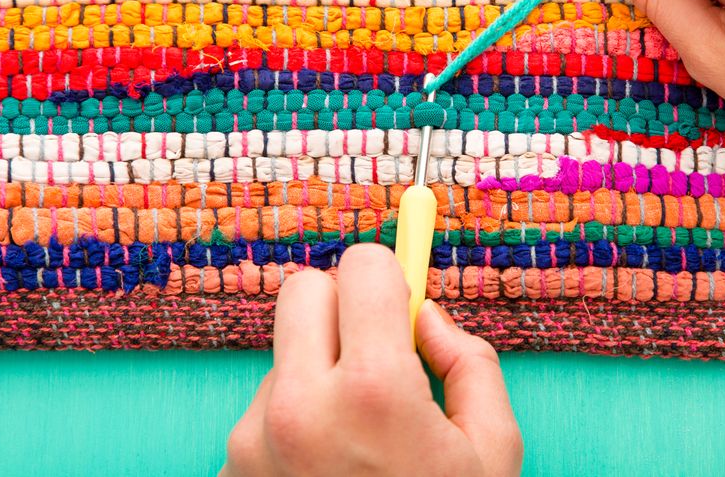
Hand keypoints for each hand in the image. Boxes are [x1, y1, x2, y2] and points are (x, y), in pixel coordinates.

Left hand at [220, 244, 522, 476]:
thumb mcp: (493, 451)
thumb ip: (468, 362)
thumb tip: (423, 314)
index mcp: (375, 393)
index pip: (361, 267)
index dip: (389, 274)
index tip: (399, 294)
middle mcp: (301, 405)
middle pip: (304, 290)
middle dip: (344, 305)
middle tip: (375, 348)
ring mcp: (255, 436)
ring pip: (285, 349)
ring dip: (320, 365)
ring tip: (357, 431)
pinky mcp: (232, 462)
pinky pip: (267, 399)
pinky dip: (296, 409)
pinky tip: (327, 461)